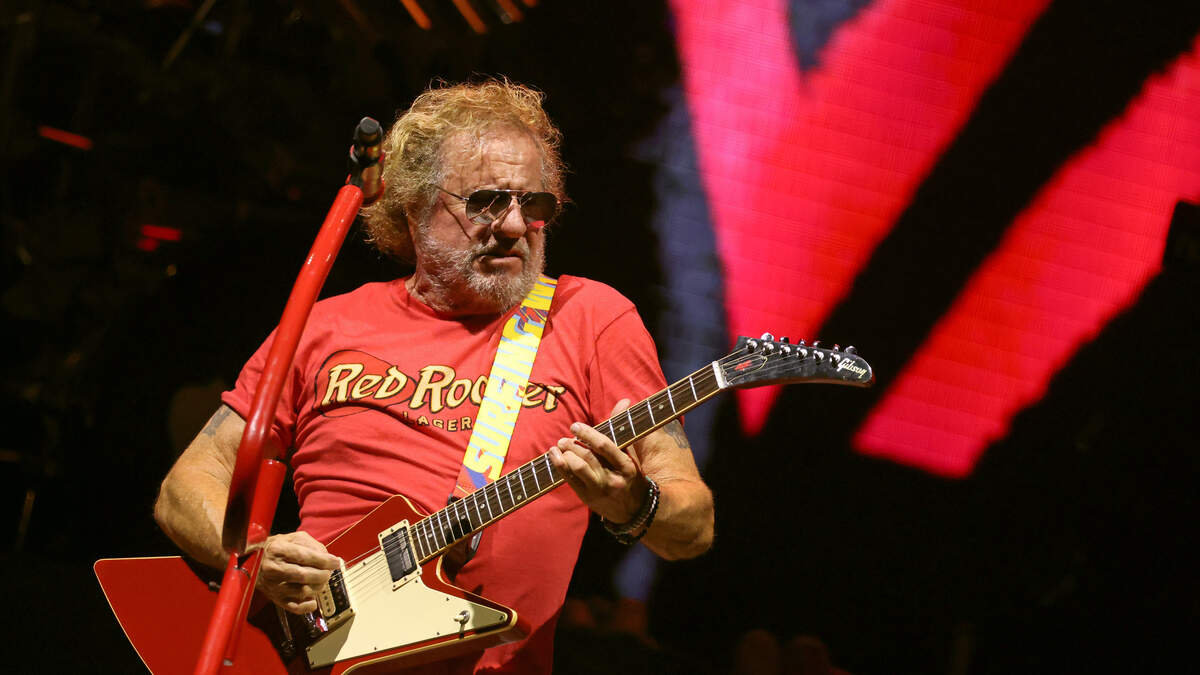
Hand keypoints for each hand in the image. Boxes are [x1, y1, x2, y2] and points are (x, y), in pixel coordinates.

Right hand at [255, 531, 341, 613]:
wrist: (252, 562)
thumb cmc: (277, 549)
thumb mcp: (292, 538)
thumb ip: (311, 545)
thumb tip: (328, 557)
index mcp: (277, 550)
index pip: (304, 556)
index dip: (324, 560)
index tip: (336, 562)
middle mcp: (273, 568)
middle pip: (304, 575)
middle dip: (322, 574)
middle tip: (328, 572)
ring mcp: (273, 586)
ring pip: (302, 592)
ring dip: (318, 587)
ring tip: (320, 581)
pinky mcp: (275, 599)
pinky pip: (295, 607)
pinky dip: (308, 605)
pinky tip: (313, 598)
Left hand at [549, 399, 649, 523]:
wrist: (636, 512)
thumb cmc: (632, 477)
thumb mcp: (632, 455)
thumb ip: (623, 429)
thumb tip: (623, 401)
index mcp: (627, 467)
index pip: (605, 446)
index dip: (588, 434)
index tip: (576, 426)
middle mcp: (613, 479)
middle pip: (588, 457)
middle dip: (572, 445)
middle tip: (565, 437)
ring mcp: (599, 491)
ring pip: (577, 469)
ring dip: (564, 455)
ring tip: (559, 445)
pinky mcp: (587, 498)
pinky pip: (570, 480)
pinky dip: (560, 466)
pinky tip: (554, 456)